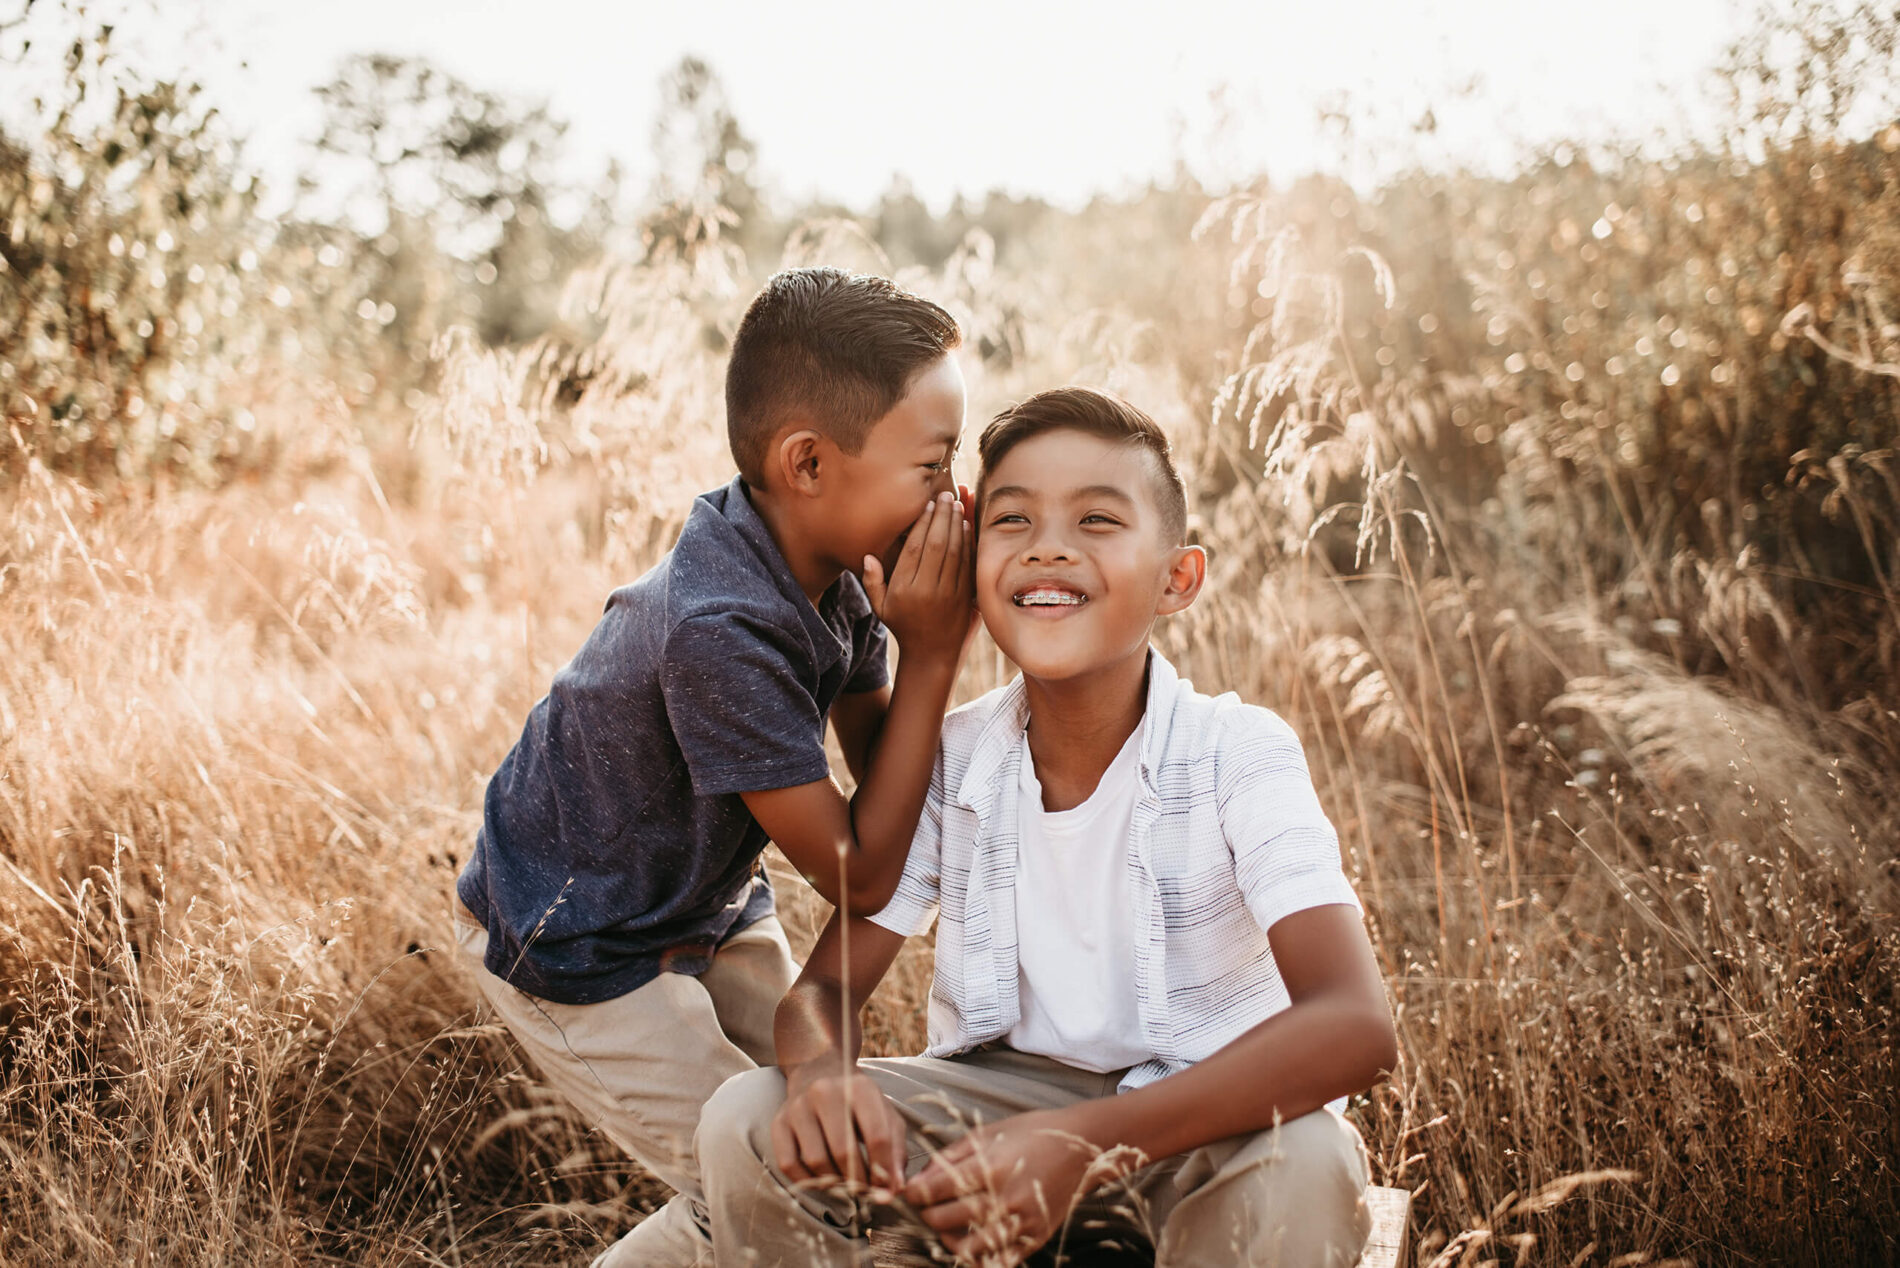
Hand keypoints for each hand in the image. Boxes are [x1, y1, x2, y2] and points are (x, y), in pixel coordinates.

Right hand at [772, 1064, 909, 1192]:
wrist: (818, 1073)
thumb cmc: (858, 1102)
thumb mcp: (885, 1115)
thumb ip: (896, 1151)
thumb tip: (895, 1189)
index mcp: (859, 1088)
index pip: (878, 1137)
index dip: (884, 1170)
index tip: (887, 1190)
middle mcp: (825, 1092)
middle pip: (845, 1152)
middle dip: (859, 1182)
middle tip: (867, 1195)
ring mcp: (798, 1107)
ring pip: (817, 1161)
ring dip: (835, 1184)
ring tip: (847, 1188)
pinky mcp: (779, 1123)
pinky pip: (789, 1164)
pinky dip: (807, 1181)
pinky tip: (822, 1181)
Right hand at [861, 490, 974, 665]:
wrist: (932, 655)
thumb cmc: (903, 626)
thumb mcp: (881, 608)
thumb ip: (872, 581)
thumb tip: (868, 556)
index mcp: (904, 589)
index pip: (914, 548)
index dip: (922, 523)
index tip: (928, 505)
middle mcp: (926, 590)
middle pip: (937, 545)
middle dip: (943, 516)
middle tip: (946, 495)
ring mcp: (948, 594)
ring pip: (955, 552)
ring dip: (958, 525)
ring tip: (958, 503)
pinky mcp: (964, 597)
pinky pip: (967, 564)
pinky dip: (968, 543)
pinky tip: (967, 526)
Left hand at [902, 1109, 1143, 1266]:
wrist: (1081, 1147)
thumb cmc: (1031, 1134)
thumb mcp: (989, 1132)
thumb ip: (952, 1155)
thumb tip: (921, 1177)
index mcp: (992, 1166)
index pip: (938, 1189)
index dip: (916, 1194)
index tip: (909, 1194)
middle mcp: (1006, 1197)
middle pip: (947, 1220)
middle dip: (927, 1217)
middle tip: (926, 1210)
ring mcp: (1022, 1221)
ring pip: (968, 1248)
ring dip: (948, 1241)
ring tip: (947, 1228)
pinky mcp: (1035, 1237)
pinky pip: (998, 1260)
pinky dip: (978, 1257)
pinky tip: (971, 1242)